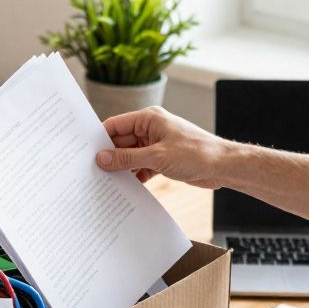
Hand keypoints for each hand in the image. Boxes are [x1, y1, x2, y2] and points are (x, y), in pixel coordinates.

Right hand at [97, 106, 227, 187]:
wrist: (223, 166)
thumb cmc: (195, 154)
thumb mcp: (156, 157)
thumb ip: (127, 159)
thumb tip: (101, 158)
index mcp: (149, 118)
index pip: (116, 125)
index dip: (100, 138)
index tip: (85, 153)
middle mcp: (151, 129)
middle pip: (121, 142)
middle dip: (110, 157)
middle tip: (93, 172)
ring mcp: (156, 145)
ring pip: (130, 156)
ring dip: (121, 169)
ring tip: (105, 183)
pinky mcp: (162, 160)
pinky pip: (141, 167)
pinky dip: (134, 176)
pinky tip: (124, 189)